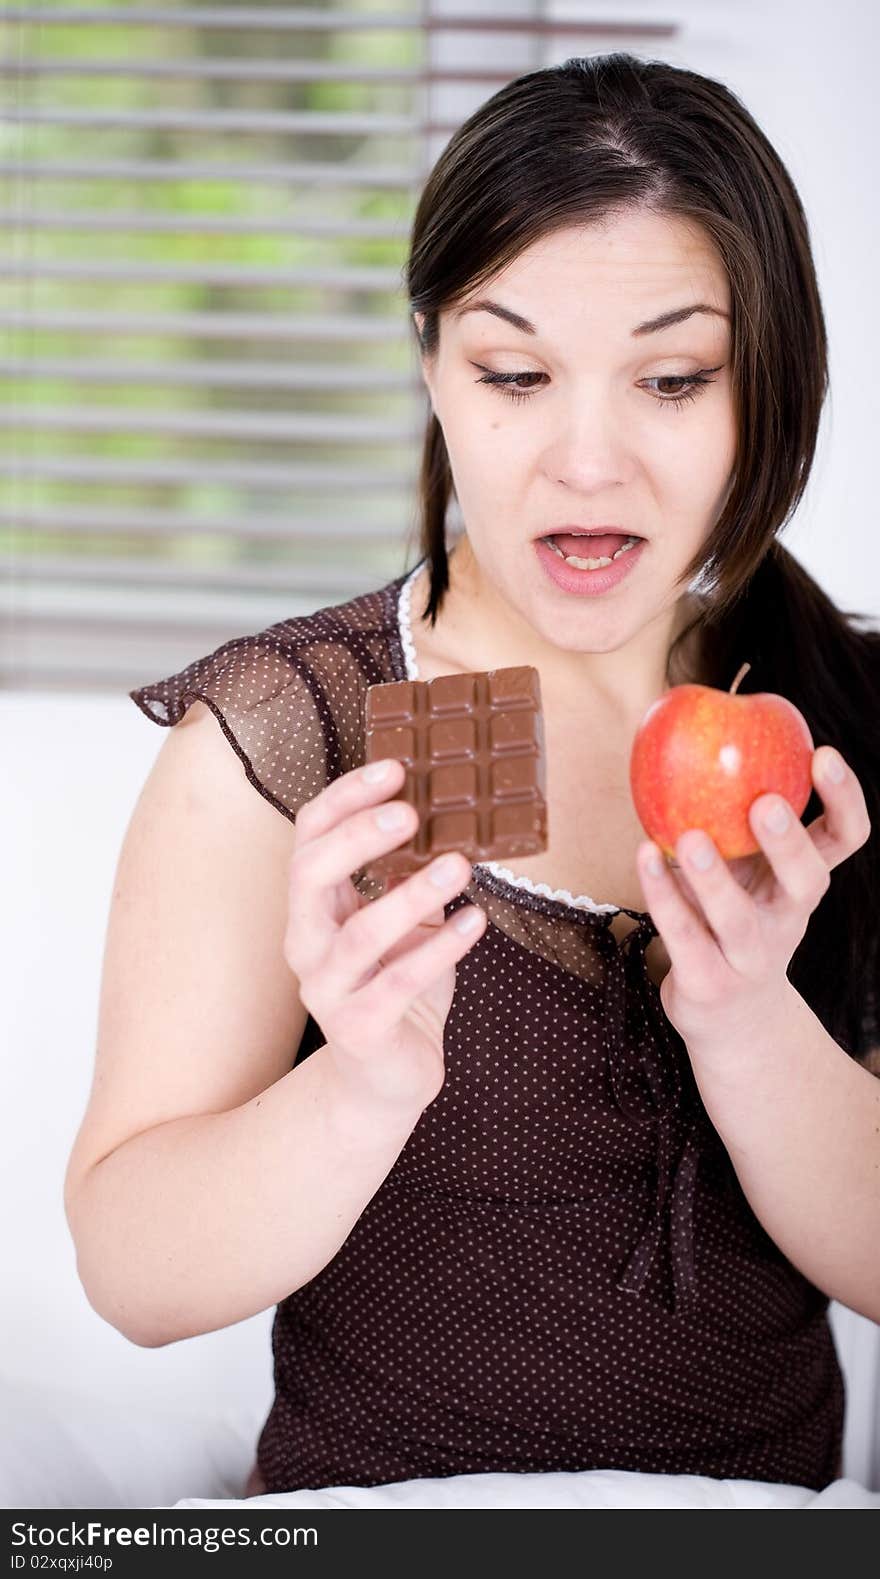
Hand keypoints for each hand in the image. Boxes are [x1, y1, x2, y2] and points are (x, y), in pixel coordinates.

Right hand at [284, 757, 486, 1115]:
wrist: (388, 1077)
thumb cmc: (398, 984)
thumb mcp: (405, 920)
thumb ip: (412, 873)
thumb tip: (455, 810)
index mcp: (313, 906)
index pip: (309, 836)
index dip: (345, 797)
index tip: (394, 768)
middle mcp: (307, 943)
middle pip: (310, 874)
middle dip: (359, 836)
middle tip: (411, 811)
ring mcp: (327, 989)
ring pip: (358, 934)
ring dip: (411, 895)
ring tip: (459, 865)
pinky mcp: (359, 1029)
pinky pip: (398, 984)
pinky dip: (440, 950)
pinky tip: (475, 922)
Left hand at [636, 746, 871, 1049]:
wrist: (730, 1021)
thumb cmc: (733, 921)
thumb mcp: (748, 871)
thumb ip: (735, 817)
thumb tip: (697, 723)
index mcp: (803, 883)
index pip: (845, 838)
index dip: (843, 799)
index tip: (823, 754)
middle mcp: (788, 920)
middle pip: (808, 882)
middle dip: (790, 842)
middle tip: (766, 802)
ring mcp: (750, 957)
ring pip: (737, 918)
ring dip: (714, 877)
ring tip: (688, 836)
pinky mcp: (708, 983)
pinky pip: (684, 937)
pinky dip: (662, 895)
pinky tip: (642, 855)